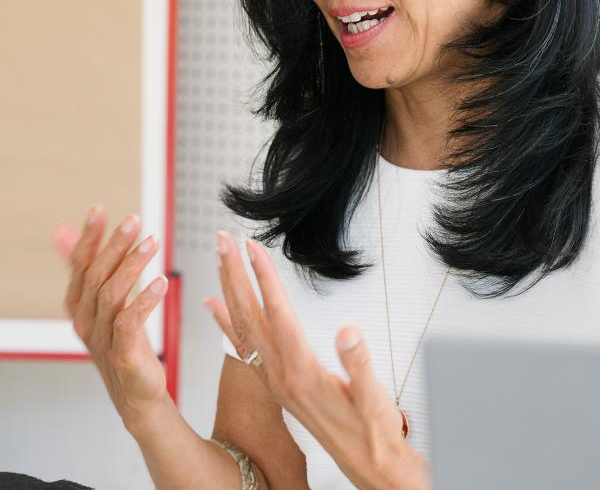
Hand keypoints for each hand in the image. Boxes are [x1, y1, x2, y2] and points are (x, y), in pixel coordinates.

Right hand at [52, 204, 168, 427]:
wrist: (137, 393)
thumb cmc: (122, 343)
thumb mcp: (103, 302)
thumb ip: (87, 267)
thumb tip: (63, 231)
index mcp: (79, 306)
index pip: (79, 265)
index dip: (88, 237)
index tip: (99, 210)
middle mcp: (86, 321)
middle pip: (95, 276)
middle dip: (114, 245)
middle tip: (134, 220)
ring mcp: (102, 338)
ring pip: (111, 295)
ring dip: (132, 265)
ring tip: (153, 242)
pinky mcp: (122, 354)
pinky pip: (129, 322)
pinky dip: (145, 300)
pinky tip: (162, 282)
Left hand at [202, 232, 431, 489]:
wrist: (366, 464)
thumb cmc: (372, 431)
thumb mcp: (374, 400)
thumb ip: (359, 366)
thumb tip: (348, 332)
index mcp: (302, 370)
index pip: (277, 314)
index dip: (264, 279)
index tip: (252, 248)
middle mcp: (281, 372)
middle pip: (251, 315)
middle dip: (236, 274)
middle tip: (223, 240)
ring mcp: (275, 377)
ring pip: (244, 326)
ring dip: (231, 290)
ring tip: (220, 259)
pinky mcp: (277, 381)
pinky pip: (243, 346)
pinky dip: (226, 322)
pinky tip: (215, 306)